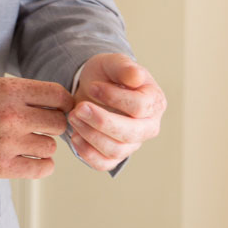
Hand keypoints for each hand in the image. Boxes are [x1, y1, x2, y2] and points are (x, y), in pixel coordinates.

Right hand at [0, 77, 69, 178]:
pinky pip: (42, 168)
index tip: (61, 109)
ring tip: (28, 143)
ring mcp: (7, 142)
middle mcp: (11, 116)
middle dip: (53, 125)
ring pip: (50, 147)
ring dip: (44, 146)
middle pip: (58, 123)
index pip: (58, 95)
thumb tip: (62, 104)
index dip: (65, 103)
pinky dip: (43, 165)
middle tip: (41, 128)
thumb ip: (26, 93)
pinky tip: (33, 159)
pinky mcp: (2, 166)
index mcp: (10, 91)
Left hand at [67, 53, 164, 171]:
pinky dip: (87, 153)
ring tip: (73, 117)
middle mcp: (148, 126)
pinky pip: (104, 163)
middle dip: (102, 121)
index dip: (114, 98)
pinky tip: (75, 136)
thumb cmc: (108, 75)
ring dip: (91, 135)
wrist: (93, 87)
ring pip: (116, 150)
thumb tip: (136, 76)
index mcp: (155, 102)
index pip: (140, 107)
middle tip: (79, 108)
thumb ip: (125, 67)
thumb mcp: (114, 63)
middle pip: (131, 133)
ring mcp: (133, 144)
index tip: (93, 87)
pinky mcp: (115, 155)